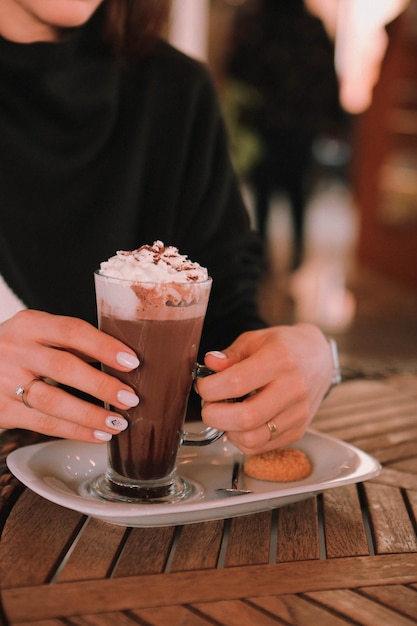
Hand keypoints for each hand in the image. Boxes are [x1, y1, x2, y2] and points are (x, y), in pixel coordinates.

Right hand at [0, 310, 139, 441]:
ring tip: (118, 422)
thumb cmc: (19, 349)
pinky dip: (74, 431)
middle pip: (63, 368)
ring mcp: (4, 381)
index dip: (104, 347)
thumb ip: (73, 344)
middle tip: (130, 398)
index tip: (132, 362)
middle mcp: (15, 350)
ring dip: (90, 415)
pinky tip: (97, 434)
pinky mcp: (2, 410)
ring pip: (52, 402)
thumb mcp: (39, 334)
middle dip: (101, 385)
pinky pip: (43, 423)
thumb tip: (122, 361)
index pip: (72, 331)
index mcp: (30, 325)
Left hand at [196, 324, 332, 454]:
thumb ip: (231, 354)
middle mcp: (293, 388)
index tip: (203, 385)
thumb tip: (209, 364)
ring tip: (224, 414)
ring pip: (253, 438)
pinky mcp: (299, 430)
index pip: (236, 382)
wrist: (320, 357)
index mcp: (280, 360)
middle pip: (245, 417)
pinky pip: (262, 447)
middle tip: (208, 405)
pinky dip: (242, 440)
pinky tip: (239, 424)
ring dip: (227, 431)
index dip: (210, 388)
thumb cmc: (284, 346)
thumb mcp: (255, 339)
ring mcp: (298, 413)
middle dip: (214, 415)